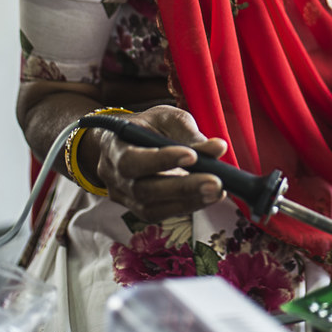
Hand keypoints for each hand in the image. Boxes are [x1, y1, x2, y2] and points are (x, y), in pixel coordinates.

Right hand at [79, 104, 227, 221]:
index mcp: (114, 147)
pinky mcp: (138, 210)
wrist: (125, 143)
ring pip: (152, 209)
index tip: (193, 156)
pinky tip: (209, 197)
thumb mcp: (165, 118)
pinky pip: (162, 214)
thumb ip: (187, 132)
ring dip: (189, 201)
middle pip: (144, 190)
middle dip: (183, 188)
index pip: (132, 160)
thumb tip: (217, 148)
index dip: (161, 160)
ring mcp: (124, 197)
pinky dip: (188, 206)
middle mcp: (114, 177)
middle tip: (215, 182)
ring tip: (217, 191)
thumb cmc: (148, 126)